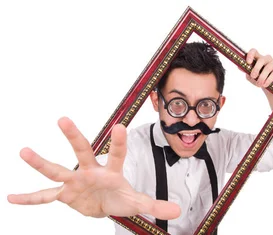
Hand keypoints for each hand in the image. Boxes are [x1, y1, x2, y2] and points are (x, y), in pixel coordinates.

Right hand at [7, 117, 180, 219]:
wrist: (103, 206)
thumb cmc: (120, 198)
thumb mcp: (138, 203)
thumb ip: (156, 206)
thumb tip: (179, 212)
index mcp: (111, 171)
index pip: (118, 154)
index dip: (119, 142)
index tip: (121, 126)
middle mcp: (90, 171)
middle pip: (82, 151)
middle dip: (74, 136)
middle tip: (63, 119)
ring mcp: (75, 182)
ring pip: (57, 170)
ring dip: (41, 162)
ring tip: (24, 151)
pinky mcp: (64, 195)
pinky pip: (45, 197)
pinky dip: (30, 199)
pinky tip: (12, 197)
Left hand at [245, 48, 272, 87]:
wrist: (271, 89)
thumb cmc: (260, 80)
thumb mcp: (251, 77)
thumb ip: (246, 71)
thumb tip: (239, 66)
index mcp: (259, 58)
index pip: (254, 51)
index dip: (250, 55)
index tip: (248, 62)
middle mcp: (267, 59)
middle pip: (262, 59)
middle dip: (256, 68)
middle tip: (253, 76)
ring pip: (268, 67)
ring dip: (262, 77)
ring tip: (259, 84)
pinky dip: (269, 79)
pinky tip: (265, 85)